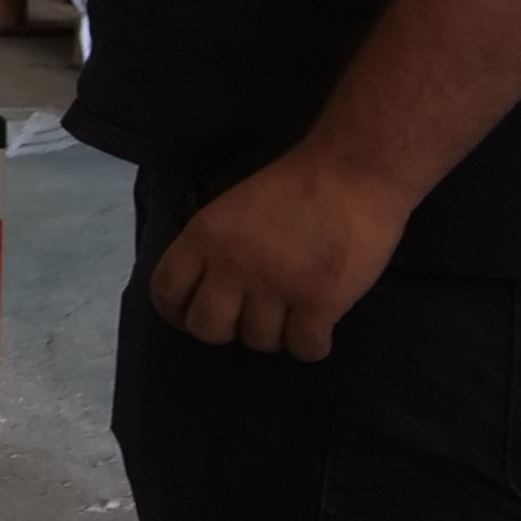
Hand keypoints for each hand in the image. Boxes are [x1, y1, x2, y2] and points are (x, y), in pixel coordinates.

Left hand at [146, 148, 404, 358]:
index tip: (194, 315)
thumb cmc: (295, 186)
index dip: (177, 312)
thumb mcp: (231, 209)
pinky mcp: (319, 301)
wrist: (354, 171)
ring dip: (275, 335)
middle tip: (248, 318)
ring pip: (259, 341)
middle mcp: (232, 265)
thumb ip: (213, 248)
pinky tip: (319, 329)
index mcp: (204, 237)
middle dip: (226, 330)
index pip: (165, 292)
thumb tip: (205, 291)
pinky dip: (312, 345)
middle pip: (207, 328)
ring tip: (291, 315)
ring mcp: (275, 286)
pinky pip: (305, 349)